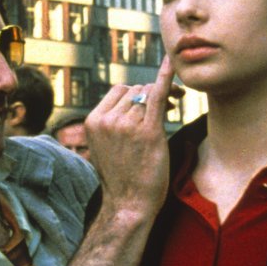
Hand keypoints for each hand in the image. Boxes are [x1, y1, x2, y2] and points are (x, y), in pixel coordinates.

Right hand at [85, 55, 174, 214]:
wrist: (129, 204)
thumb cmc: (122, 177)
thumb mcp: (105, 147)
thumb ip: (111, 123)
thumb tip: (131, 100)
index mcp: (93, 121)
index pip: (119, 92)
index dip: (137, 96)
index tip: (149, 105)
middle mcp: (108, 120)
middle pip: (136, 91)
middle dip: (151, 96)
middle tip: (167, 107)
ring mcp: (127, 125)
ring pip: (149, 95)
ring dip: (163, 98)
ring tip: (171, 110)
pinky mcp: (148, 132)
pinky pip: (158, 95)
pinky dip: (167, 76)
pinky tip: (173, 62)